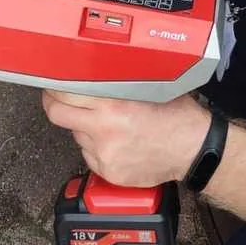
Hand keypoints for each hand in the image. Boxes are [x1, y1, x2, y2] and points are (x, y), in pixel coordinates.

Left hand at [41, 89, 211, 186]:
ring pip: (76, 135)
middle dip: (55, 105)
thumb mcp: (146, 88)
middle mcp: (103, 130)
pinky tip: (117, 142)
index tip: (52, 85)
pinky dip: (97, 148)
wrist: (193, 150)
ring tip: (108, 124)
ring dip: (84, 128)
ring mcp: (104, 154)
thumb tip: (89, 73)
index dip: (53, 89)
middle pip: (57, 115)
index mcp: (112, 105)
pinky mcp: (108, 172)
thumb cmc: (176, 116)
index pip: (63, 95)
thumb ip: (116, 83)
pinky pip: (89, 155)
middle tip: (57, 100)